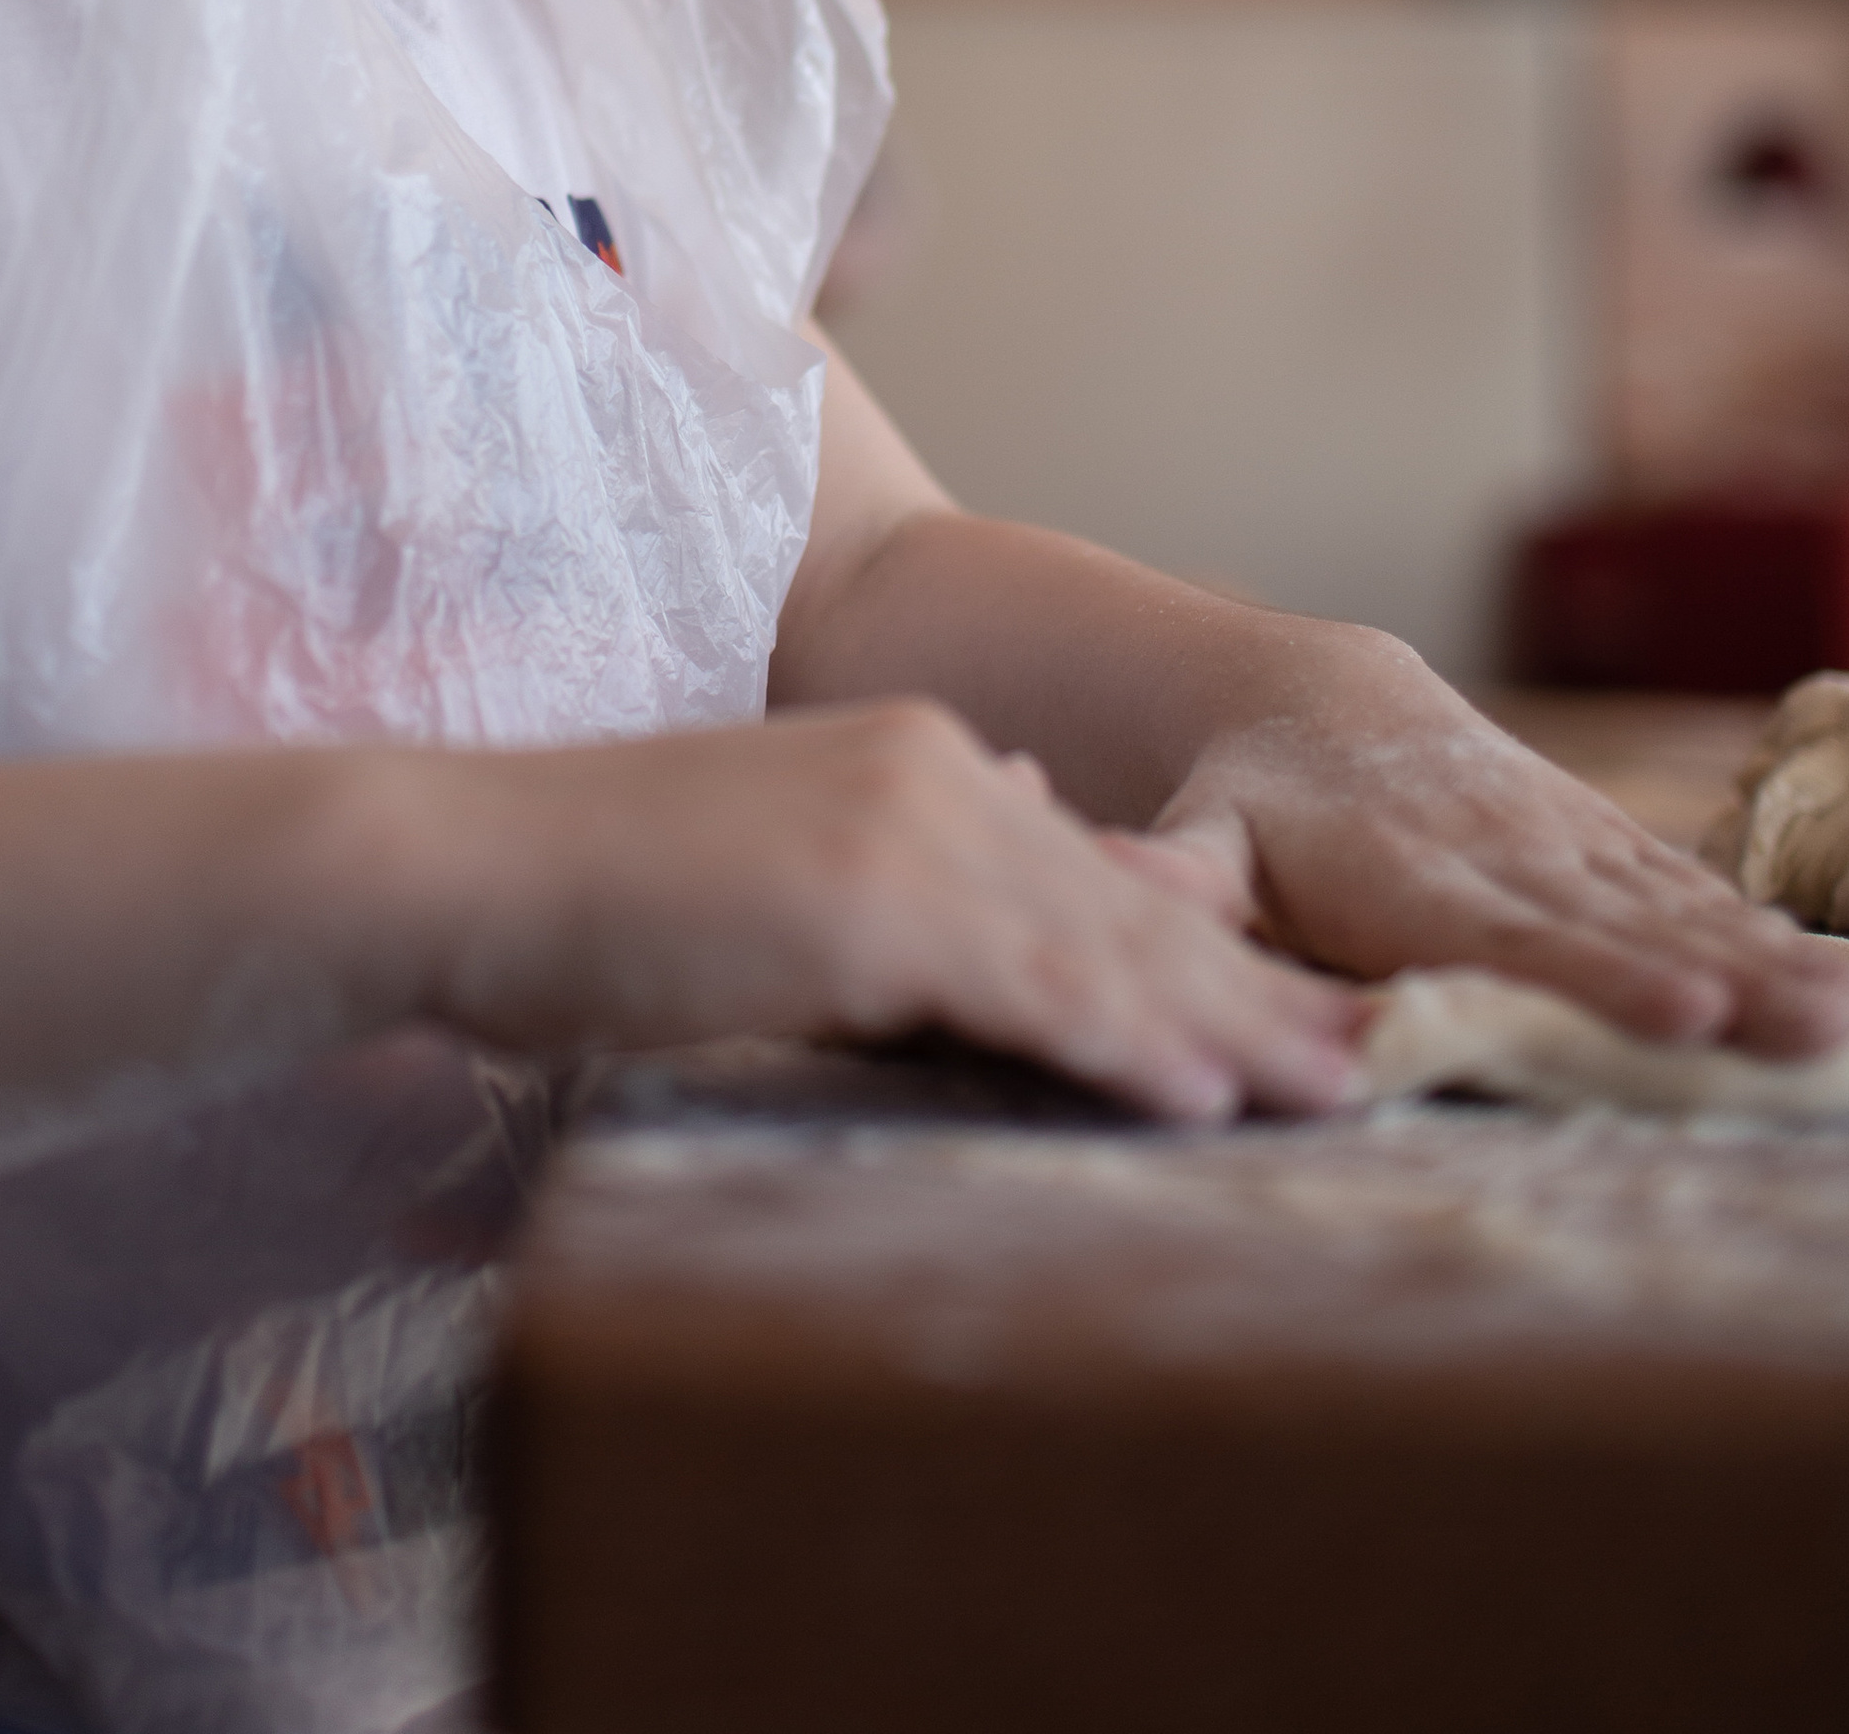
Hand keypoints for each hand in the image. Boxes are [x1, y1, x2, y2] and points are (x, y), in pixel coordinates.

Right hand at [421, 701, 1368, 1122]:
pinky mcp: (868, 902)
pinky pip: (1027, 988)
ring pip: (1101, 948)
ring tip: (1331, 1089)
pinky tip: (1200, 1094)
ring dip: (1228, 1026)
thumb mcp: (788, 846)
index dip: (1205, 943)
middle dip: (1255, 989)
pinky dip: (1125, 1043)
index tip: (1300, 1000)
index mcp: (917, 754)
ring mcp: (905, 827)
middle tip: (1373, 1052)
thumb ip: (916, 844)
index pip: (1093, 868)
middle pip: (1126, 907)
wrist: (475, 866)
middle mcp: (934, 769)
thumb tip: (1037, 819)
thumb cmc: (604, 882)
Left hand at [1145, 630, 1848, 1058]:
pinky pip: (1687, 887)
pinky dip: (1767, 932)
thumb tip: (1112, 879)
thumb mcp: (1199, 832)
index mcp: (1406, 873)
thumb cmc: (1245, 801)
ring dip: (1771, 964)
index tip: (1686, 1012)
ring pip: (1673, 907)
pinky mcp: (1597, 840)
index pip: (1510, 934)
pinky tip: (1846, 983)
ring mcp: (1560, 842)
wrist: (1312, 697)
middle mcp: (1500, 854)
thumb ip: (1173, 875)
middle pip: (1618, 929)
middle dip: (1722, 980)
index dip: (1598, 976)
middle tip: (1813, 1029)